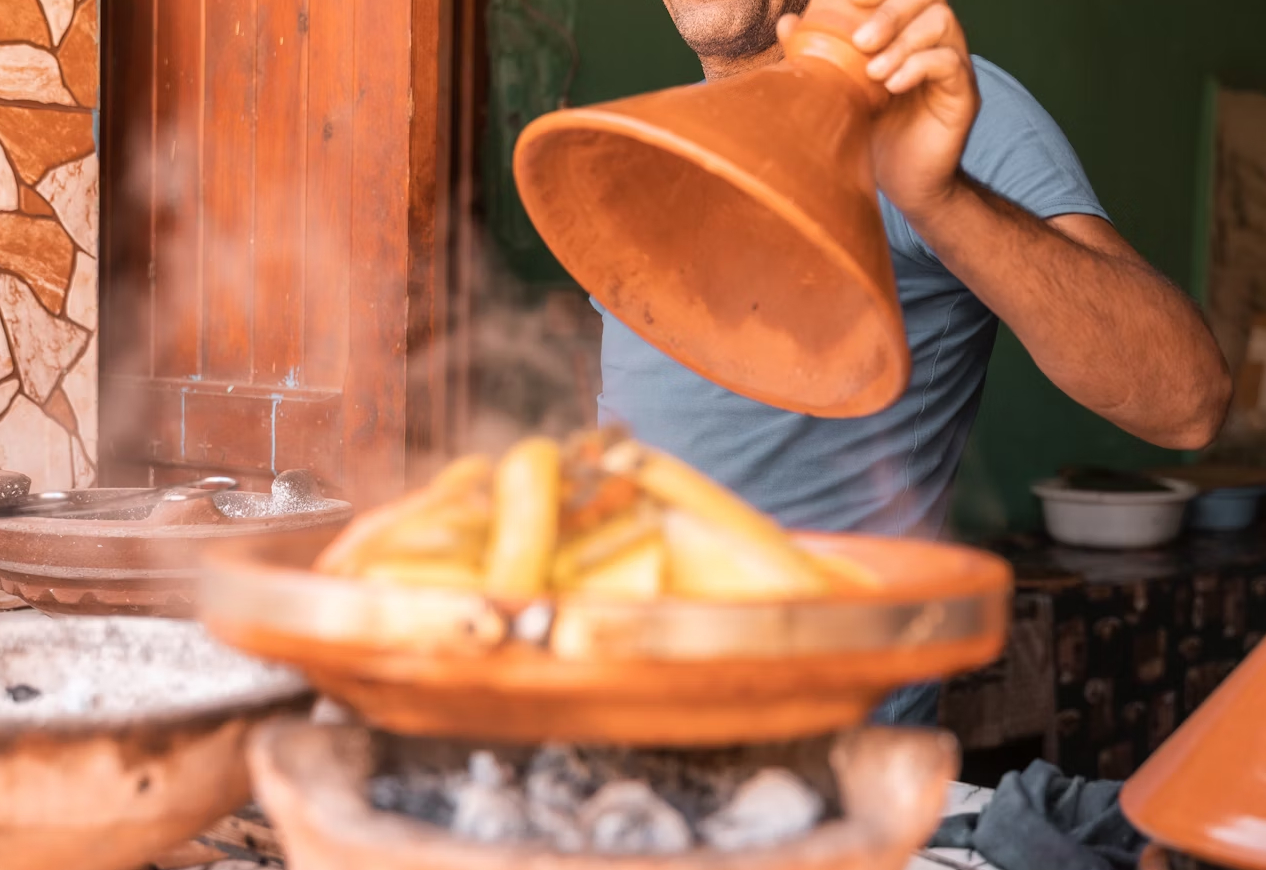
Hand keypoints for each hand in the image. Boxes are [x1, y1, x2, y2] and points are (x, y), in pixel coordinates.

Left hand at [782, 0, 980, 220]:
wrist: (904, 185)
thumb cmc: (873, 133)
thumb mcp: (840, 91)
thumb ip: (818, 55)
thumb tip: (788, 23)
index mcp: (905, 32)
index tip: (847, 1)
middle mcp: (932, 40)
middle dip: (891, 11)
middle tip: (860, 41)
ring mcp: (952, 64)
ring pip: (941, 22)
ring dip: (902, 42)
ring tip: (872, 73)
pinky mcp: (965, 94)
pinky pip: (950, 63)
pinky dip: (919, 67)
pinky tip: (892, 87)